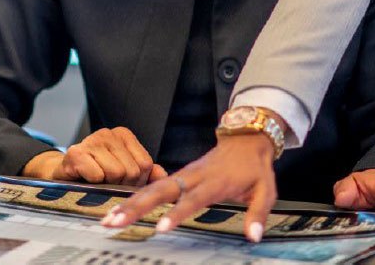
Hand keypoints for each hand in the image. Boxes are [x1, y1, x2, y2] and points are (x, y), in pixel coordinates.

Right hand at [23, 127, 167, 185]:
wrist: (65, 176)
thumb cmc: (98, 175)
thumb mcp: (126, 172)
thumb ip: (148, 173)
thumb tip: (163, 176)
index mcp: (124, 135)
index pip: (146, 164)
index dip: (138, 181)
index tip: (123, 182)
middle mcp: (108, 133)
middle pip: (132, 171)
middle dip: (122, 184)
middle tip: (107, 183)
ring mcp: (91, 140)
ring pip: (115, 174)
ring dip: (106, 185)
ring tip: (97, 181)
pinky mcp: (75, 152)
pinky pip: (96, 175)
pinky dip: (92, 184)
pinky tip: (85, 179)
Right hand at [103, 133, 276, 242]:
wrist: (245, 138)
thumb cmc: (254, 167)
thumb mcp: (266, 189)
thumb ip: (258, 213)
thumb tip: (254, 236)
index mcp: (214, 181)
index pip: (193, 199)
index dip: (177, 213)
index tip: (161, 228)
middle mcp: (194, 176)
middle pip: (161, 191)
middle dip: (137, 207)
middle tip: (116, 222)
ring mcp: (183, 174)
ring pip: (151, 188)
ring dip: (129, 203)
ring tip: (108, 220)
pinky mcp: (178, 175)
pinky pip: (153, 187)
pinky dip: (134, 198)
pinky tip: (119, 210)